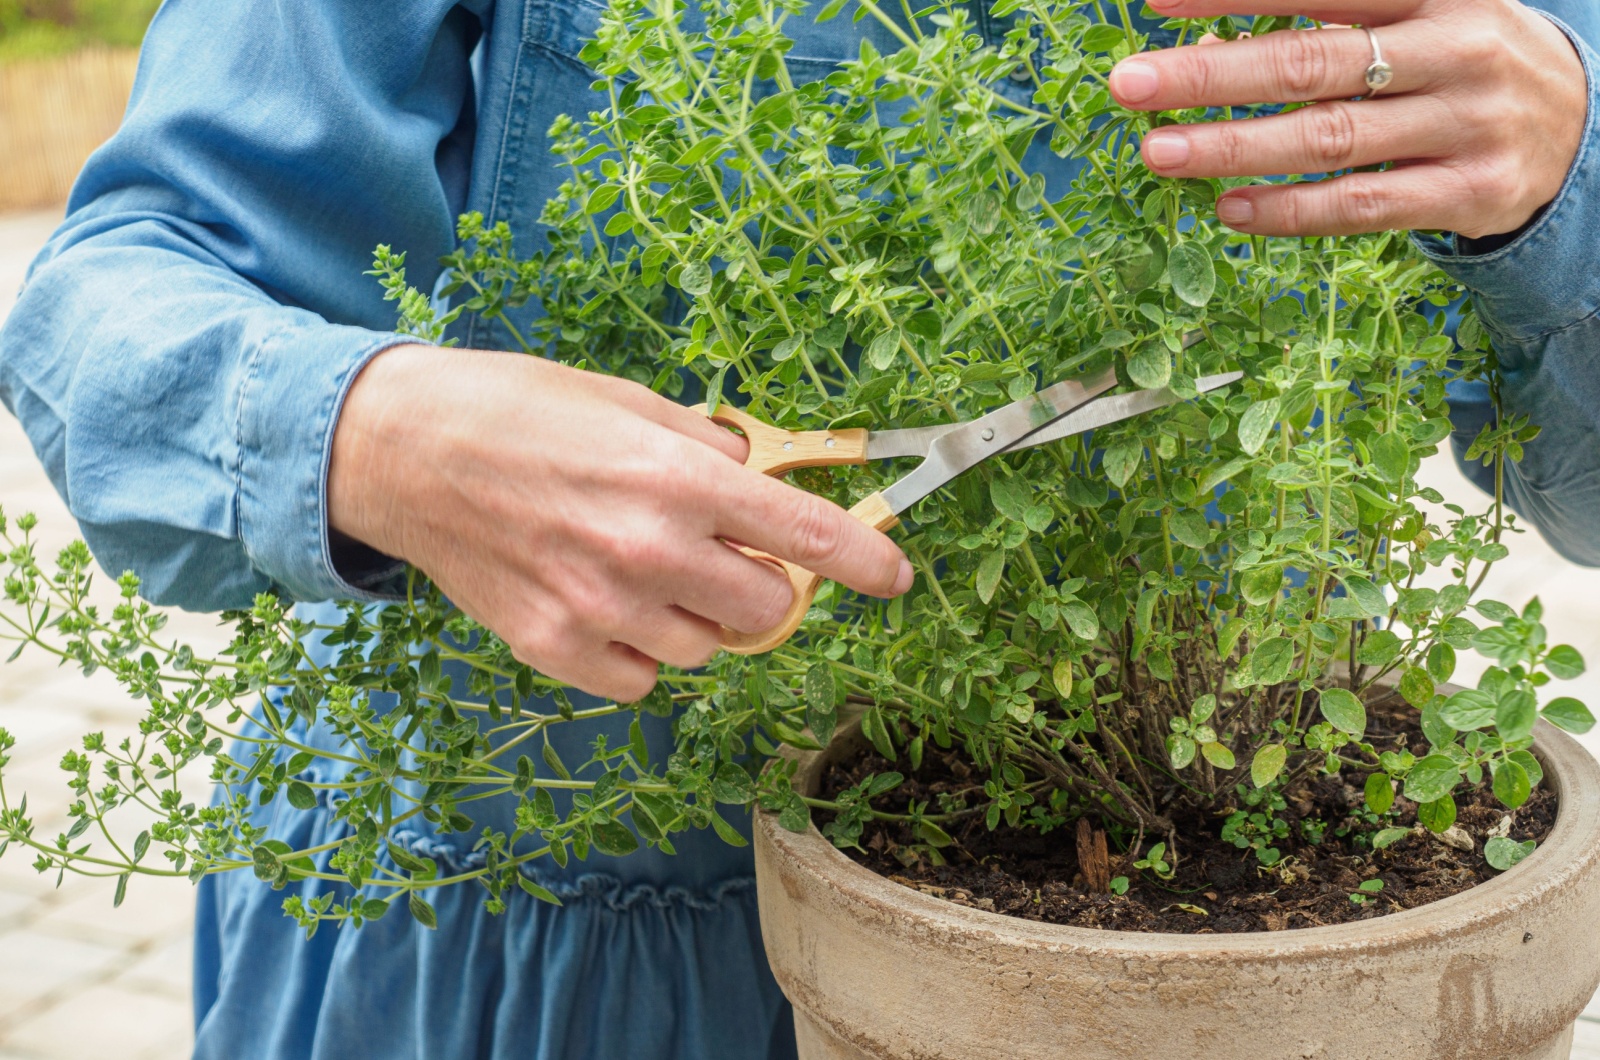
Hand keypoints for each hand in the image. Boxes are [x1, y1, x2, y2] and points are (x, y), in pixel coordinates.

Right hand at [328, 346, 912, 700]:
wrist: (404, 452)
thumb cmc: (517, 411)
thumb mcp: (627, 401)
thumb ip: (707, 450)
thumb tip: (762, 482)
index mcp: (678, 479)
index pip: (808, 535)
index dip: (868, 561)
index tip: (897, 577)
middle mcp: (651, 552)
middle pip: (770, 613)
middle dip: (766, 587)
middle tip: (725, 555)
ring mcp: (602, 611)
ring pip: (707, 650)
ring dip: (698, 617)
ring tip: (643, 569)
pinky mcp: (556, 651)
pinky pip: (642, 680)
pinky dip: (641, 650)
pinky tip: (605, 602)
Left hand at [1108, 0, 1586, 237]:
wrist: (1578, 127)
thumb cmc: (1460, 60)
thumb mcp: (1417, 15)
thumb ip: (1327, 24)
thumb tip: (1205, 46)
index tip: (1158, 2)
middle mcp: (1455, 49)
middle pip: (1311, 63)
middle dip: (1210, 75)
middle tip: (1129, 84)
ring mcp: (1465, 123)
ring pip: (1328, 140)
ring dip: (1233, 148)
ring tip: (1158, 152)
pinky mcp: (1469, 191)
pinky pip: (1361, 205)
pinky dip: (1289, 210)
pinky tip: (1229, 207)